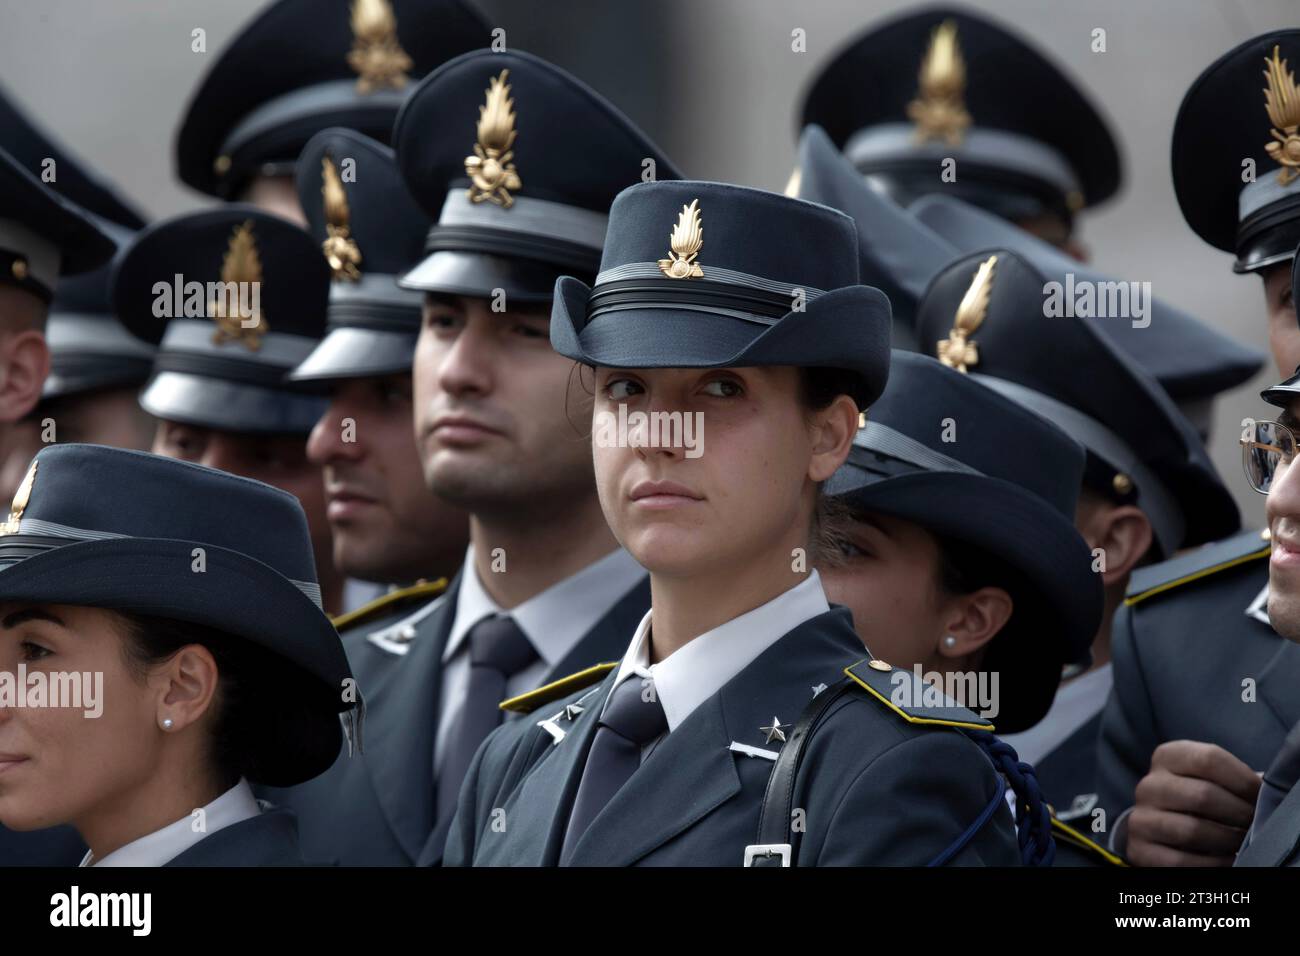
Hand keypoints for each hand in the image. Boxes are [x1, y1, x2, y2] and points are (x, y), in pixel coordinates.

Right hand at [1126, 740, 1261, 865]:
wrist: (1159, 824)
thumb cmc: (1196, 797)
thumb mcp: (1208, 776)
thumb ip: (1231, 776)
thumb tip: (1265, 787)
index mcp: (1166, 757)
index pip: (1209, 759)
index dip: (1244, 780)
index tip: (1261, 796)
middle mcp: (1148, 786)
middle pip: (1203, 795)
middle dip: (1240, 813)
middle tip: (1255, 822)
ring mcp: (1141, 819)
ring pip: (1193, 830)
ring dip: (1228, 840)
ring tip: (1242, 842)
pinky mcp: (1140, 849)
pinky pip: (1182, 861)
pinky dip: (1213, 863)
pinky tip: (1227, 859)